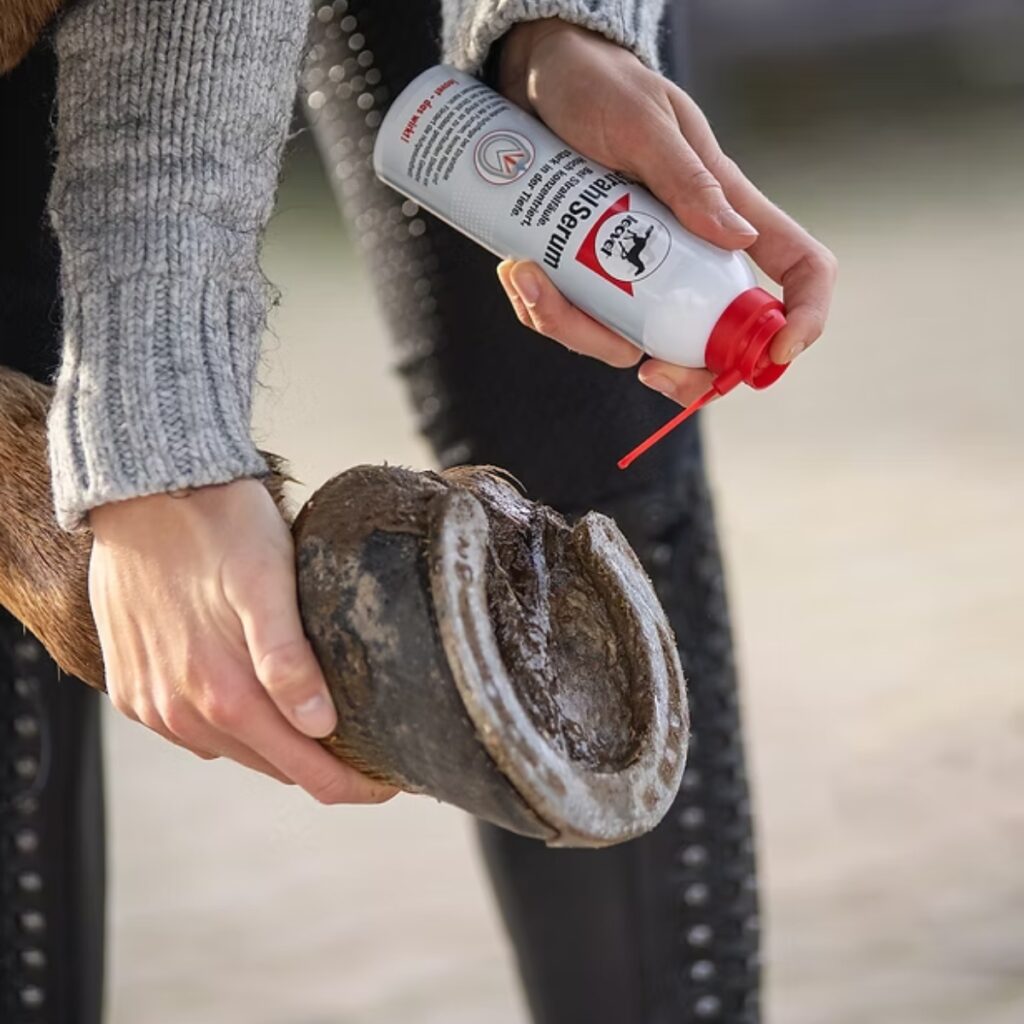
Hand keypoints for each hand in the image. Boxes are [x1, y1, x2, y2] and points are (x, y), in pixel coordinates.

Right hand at [89, 479, 395, 803]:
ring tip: (314, 718)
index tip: (390, 780)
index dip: (354, 783)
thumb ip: (289, 657)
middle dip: (321, 763)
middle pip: (273, 767)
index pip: (306, 772)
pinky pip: (193, 729)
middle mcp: (182, 713)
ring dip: (274, 742)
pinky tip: (251, 693)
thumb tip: (321, 725)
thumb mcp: (267, 580)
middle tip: (364, 745)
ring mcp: (152, 706)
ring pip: (234, 750)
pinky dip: (228, 723)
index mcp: (225, 695)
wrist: (139, 493)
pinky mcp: (132, 690)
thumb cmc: (217, 526)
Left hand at [495, 20, 837, 404]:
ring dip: (576, 330)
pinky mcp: (589, 276)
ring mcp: (635, 272)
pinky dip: (543, 310)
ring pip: (629, 342)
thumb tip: (739, 242)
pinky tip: (517, 270)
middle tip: (648, 372)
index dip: (803, 317)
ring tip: (528, 275)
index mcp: (725, 211)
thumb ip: (688, 179)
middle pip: (713, 340)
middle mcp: (686, 252)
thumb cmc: (599, 85)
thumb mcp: (644, 123)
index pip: (795, 267)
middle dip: (685, 375)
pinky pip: (576, 323)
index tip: (779, 353)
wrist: (532, 79)